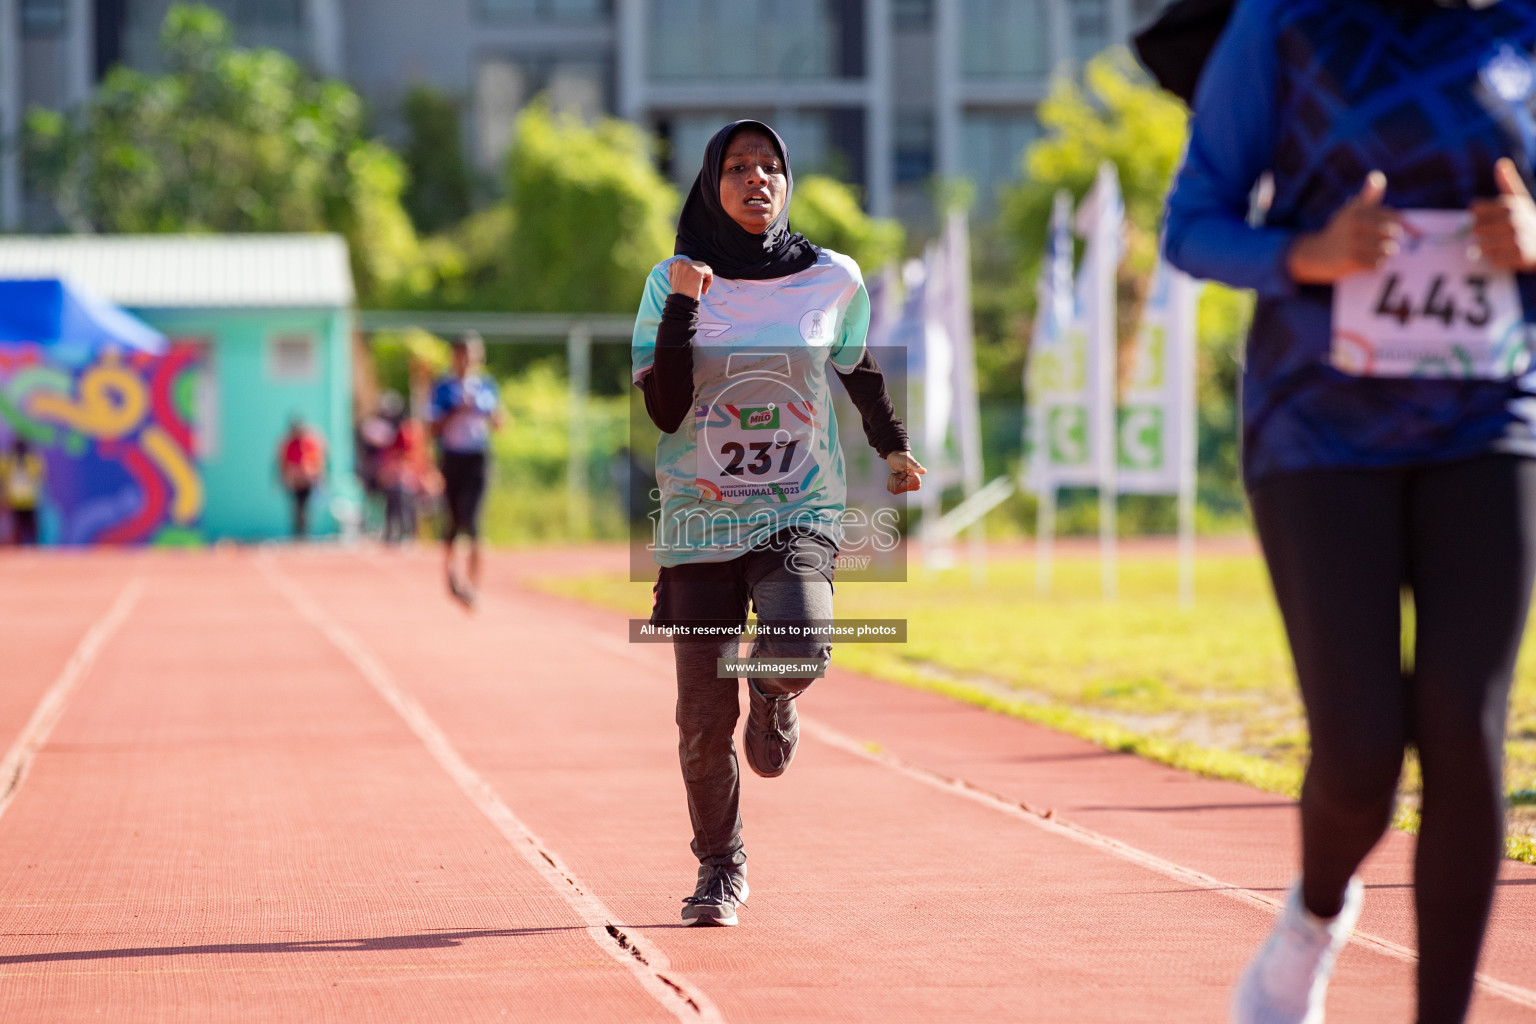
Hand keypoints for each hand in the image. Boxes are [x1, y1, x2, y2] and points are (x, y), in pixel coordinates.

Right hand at [668, 259, 713, 299]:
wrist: (680, 303)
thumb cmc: (680, 293)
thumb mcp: (677, 278)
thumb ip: (681, 270)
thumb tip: (691, 266)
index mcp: (677, 262)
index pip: (693, 264)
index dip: (695, 275)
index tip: (693, 285)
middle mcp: (682, 261)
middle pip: (700, 265)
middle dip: (701, 276)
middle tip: (698, 288)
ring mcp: (689, 266)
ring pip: (705, 268)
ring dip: (705, 279)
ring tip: (701, 289)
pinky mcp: (697, 271)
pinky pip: (709, 272)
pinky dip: (709, 282)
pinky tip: (703, 290)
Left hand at [885, 450, 925, 493]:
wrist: (896, 456)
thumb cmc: (902, 457)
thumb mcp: (908, 461)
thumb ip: (915, 466)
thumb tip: (924, 471)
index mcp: (917, 481)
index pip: (901, 487)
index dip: (899, 478)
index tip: (904, 471)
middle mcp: (914, 486)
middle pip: (897, 490)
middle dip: (894, 480)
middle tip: (900, 472)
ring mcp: (908, 487)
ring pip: (893, 490)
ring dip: (892, 480)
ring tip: (898, 473)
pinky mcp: (902, 488)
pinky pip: (892, 490)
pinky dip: (891, 481)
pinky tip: (896, 475)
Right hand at [1287, 171, 1401, 283]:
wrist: (1314, 255)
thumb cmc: (1340, 231)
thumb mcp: (1351, 210)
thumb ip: (1369, 194)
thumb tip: (1378, 176)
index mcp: (1356, 209)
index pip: (1392, 215)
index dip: (1402, 224)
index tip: (1404, 231)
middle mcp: (1353, 223)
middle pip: (1392, 233)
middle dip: (1391, 240)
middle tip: (1386, 244)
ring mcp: (1350, 242)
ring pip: (1386, 250)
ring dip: (1385, 255)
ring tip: (1377, 254)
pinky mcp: (1349, 260)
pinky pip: (1376, 264)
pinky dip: (1376, 266)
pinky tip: (1368, 264)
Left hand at [1470, 158, 1535, 271]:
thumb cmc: (1529, 220)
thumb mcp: (1521, 199)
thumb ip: (1508, 183)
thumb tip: (1501, 163)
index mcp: (1509, 205)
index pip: (1474, 210)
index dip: (1478, 216)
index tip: (1489, 218)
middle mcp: (1512, 221)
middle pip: (1474, 229)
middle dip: (1483, 233)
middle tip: (1498, 233)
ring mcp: (1516, 239)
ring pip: (1481, 247)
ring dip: (1488, 248)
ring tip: (1503, 243)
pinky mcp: (1518, 256)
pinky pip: (1492, 261)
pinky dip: (1497, 260)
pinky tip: (1509, 253)